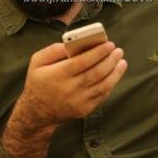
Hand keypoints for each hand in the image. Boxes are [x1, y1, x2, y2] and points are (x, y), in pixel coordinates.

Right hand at [0, 42, 126, 157]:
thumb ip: (53, 50)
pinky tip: (115, 75)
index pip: (82, 62)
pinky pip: (101, 96)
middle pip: (96, 73)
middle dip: (110, 60)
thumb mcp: (37, 62)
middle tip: (118, 51)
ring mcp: (78, 101)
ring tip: (122, 62)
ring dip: (115, 73)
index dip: (98, 52)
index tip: (109, 44)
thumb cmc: (38, 82)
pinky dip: (110, 84)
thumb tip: (71, 44)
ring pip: (102, 85)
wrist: (36, 113)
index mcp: (58, 74)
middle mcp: (69, 89)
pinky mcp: (84, 110)